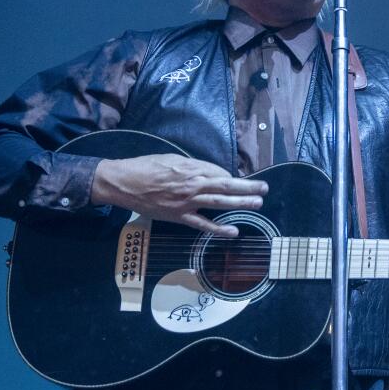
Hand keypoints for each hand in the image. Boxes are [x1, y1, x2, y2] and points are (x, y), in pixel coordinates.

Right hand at [90, 154, 267, 236]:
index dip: (230, 176)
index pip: (219, 172)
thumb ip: (190, 165)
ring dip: (241, 203)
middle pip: (226, 186)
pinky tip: (234, 232)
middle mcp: (193, 184)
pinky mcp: (179, 216)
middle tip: (265, 188)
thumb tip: (206, 171)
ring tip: (258, 203)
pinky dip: (219, 229)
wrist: (124, 182)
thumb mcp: (171, 158)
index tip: (238, 180)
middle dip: (248, 187)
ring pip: (220, 203)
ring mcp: (187, 202)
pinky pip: (202, 224)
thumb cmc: (145, 167)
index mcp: (191, 167)